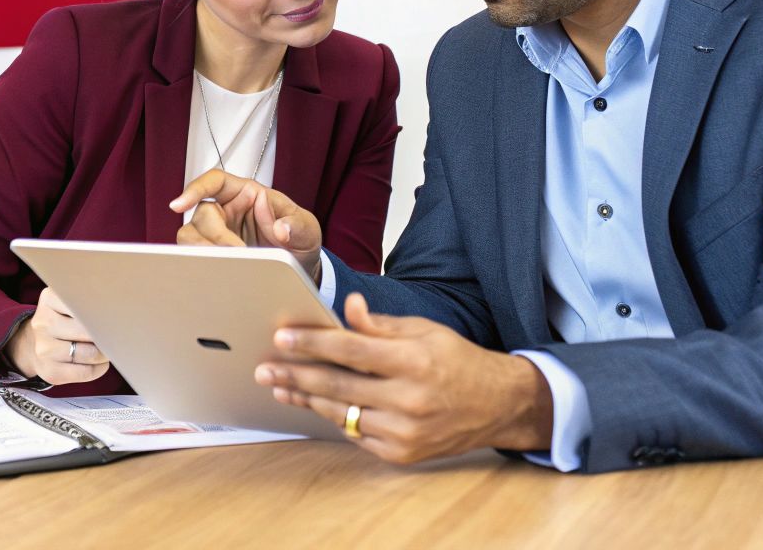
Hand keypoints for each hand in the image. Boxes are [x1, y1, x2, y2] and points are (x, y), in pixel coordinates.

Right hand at [5, 287, 109, 385]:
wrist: (33, 346)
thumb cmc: (62, 321)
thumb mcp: (67, 302)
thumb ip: (87, 301)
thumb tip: (118, 311)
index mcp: (49, 299)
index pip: (84, 303)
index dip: (103, 311)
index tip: (113, 314)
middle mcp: (43, 323)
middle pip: (89, 330)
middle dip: (107, 335)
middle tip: (115, 335)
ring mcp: (44, 348)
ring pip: (90, 353)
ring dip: (105, 354)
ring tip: (107, 350)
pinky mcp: (50, 371)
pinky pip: (85, 372)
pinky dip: (99, 369)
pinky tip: (100, 363)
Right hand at [168, 169, 323, 281]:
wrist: (300, 267)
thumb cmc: (299, 238)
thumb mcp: (307, 228)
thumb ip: (296, 225)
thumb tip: (280, 228)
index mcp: (248, 193)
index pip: (215, 182)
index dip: (195, 189)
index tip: (179, 204)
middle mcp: (228, 210)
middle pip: (202, 213)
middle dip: (215, 235)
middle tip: (235, 251)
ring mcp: (220, 232)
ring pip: (192, 236)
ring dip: (203, 250)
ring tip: (225, 264)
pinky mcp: (216, 254)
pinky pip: (197, 257)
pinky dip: (203, 264)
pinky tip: (217, 273)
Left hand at [254, 294, 553, 464]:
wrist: (497, 406)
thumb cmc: (457, 361)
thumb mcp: (425, 330)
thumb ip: (381, 324)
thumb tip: (347, 307)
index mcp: (414, 361)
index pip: (351, 350)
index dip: (312, 343)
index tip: (282, 338)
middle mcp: (409, 400)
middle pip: (337, 386)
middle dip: (295, 375)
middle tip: (265, 369)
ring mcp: (405, 432)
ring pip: (341, 414)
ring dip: (306, 400)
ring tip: (280, 387)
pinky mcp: (402, 454)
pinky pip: (356, 434)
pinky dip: (337, 418)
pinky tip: (316, 405)